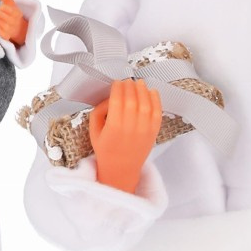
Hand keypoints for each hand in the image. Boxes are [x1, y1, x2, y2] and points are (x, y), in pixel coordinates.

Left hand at [0, 0, 27, 45]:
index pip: (3, 7)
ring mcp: (9, 30)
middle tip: (1, 13)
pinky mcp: (5, 36)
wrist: (19, 29)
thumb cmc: (13, 14)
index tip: (3, 8)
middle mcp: (14, 22)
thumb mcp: (12, 4)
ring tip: (0, 18)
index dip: (2, 7)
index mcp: (17, 13)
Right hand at [89, 79, 162, 193]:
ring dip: (143, 90)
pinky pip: (157, 113)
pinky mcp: (153, 132)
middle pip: (132, 100)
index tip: (117, 82)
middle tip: (127, 81)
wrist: (121, 169)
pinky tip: (152, 92)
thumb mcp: (93, 130)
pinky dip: (156, 100)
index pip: (117, 100)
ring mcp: (144, 130)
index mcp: (113, 127)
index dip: (118, 87)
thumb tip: (110, 97)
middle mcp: (130, 128)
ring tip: (139, 83)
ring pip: (146, 104)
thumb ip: (98, 111)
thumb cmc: (106, 149)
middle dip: (130, 86)